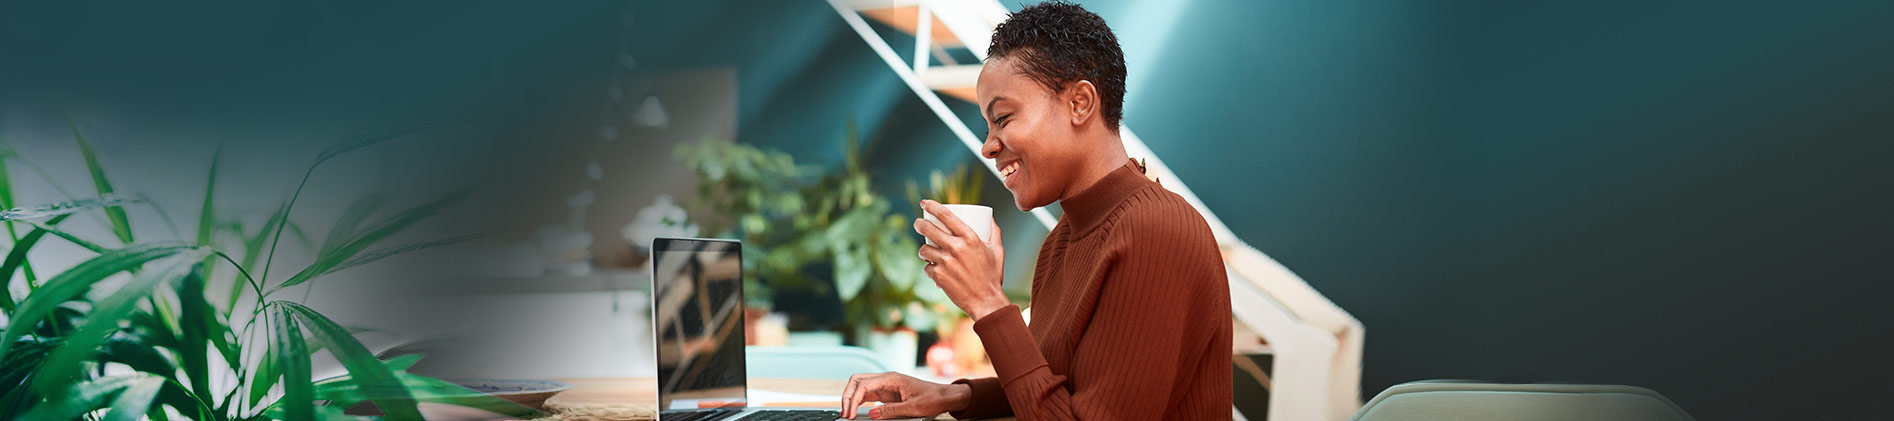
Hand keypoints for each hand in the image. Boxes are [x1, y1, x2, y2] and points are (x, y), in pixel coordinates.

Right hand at [840, 371, 971, 418]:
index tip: (850, 413)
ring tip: (847, 412)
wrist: (944, 396)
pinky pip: (868, 394)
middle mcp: (886, 379)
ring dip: (851, 398)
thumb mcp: (912, 408)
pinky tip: (856, 410)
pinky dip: (859, 401)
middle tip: (844, 412)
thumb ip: (891, 411)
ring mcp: (886, 385)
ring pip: (860, 387)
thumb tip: (872, 414)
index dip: (853, 399)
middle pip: (857, 381)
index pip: (863, 384)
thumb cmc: (932, 398)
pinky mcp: (887, 393)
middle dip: (847, 395)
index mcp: (891, 378)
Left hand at [914, 200, 1007, 319]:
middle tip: (919, 224)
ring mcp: (945, 262)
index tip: (925, 203)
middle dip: (919, 224)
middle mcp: (956, 247)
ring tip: (926, 252)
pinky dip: (929, 269)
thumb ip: (994, 232)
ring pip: (924, 249)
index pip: (945, 215)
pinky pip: (927, 268)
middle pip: (928, 228)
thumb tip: (990, 217)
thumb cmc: (992, 276)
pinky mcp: (939, 276)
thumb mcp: (997, 250)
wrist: (987, 301)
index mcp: (970, 237)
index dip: (932, 206)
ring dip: (923, 250)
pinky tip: (933, 270)